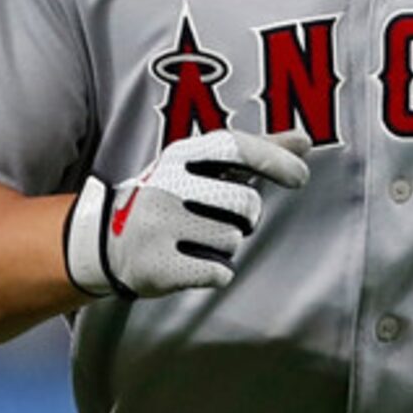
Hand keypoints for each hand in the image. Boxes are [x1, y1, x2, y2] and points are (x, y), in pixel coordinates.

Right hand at [64, 128, 311, 297]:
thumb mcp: (203, 166)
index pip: (234, 147)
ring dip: (225, 246)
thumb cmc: (171, 198)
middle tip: (221, 219)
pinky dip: (214, 273)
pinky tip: (191, 263)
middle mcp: (166, 185)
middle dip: (246, 218)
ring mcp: (158, 225)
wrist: (107, 239)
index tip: (301, 178)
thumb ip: (254, 151)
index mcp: (180, 155)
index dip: (274, 160)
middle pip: (245, 203)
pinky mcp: (157, 265)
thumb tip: (305, 139)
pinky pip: (218, 272)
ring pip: (232, 240)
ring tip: (196, 239)